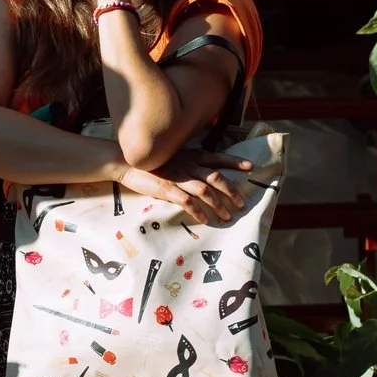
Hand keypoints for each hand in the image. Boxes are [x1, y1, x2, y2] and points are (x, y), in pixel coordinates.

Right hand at [113, 147, 253, 225]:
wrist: (126, 163)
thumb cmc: (151, 162)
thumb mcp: (173, 157)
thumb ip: (188, 162)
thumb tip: (202, 171)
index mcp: (191, 155)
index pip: (218, 157)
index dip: (235, 161)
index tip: (250, 167)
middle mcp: (189, 165)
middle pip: (217, 177)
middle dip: (232, 191)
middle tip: (242, 204)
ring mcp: (179, 177)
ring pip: (206, 191)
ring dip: (219, 205)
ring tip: (227, 217)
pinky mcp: (168, 189)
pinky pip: (187, 202)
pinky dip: (198, 212)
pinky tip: (205, 220)